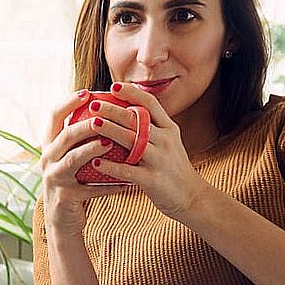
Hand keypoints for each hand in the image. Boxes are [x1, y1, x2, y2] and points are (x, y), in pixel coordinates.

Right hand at [39, 89, 128, 236]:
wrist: (63, 220)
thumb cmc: (74, 181)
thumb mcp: (72, 157)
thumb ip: (82, 136)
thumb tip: (108, 107)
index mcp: (50, 145)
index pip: (54, 116)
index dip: (69, 102)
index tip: (88, 92)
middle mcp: (48, 159)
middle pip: (65, 136)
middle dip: (84, 124)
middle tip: (103, 116)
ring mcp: (55, 179)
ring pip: (73, 160)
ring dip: (92, 149)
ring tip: (110, 143)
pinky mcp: (65, 197)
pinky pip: (90, 189)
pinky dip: (109, 185)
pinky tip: (126, 182)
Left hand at [87, 82, 208, 219]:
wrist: (192, 197)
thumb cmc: (174, 169)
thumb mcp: (170, 142)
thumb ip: (153, 128)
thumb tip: (128, 111)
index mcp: (169, 129)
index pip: (151, 104)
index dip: (132, 93)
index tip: (113, 87)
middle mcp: (165, 141)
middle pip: (137, 119)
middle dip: (113, 109)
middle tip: (93, 104)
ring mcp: (160, 160)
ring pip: (132, 141)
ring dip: (110, 130)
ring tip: (92, 124)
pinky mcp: (153, 180)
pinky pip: (128, 171)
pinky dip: (111, 167)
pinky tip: (96, 163)